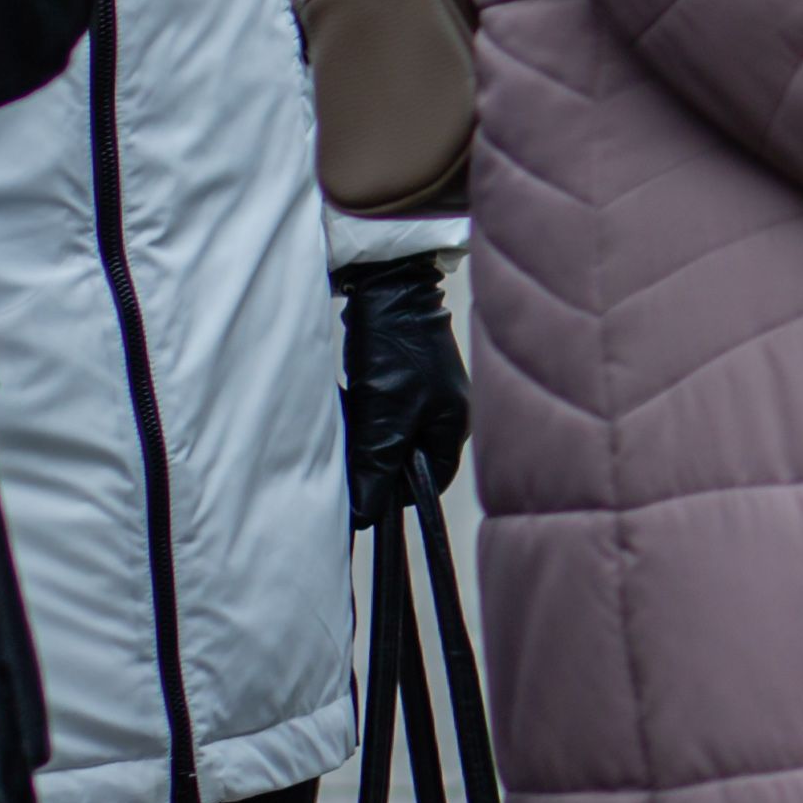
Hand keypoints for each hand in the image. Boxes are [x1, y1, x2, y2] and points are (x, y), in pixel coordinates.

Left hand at [341, 259, 469, 524]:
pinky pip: (383, 413)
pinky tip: (348, 399)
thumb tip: (364, 516)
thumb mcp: (384, 416)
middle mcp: (448, 412)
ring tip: (346, 418)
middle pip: (407, 460)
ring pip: (391, 436)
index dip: (394, 494)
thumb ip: (376, 468)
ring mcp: (428, 393)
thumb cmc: (396, 348)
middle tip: (348, 451)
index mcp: (456, 426)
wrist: (388, 287)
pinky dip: (362, 414)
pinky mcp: (407, 377)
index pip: (429, 483)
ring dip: (364, 435)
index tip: (361, 491)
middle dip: (374, 460)